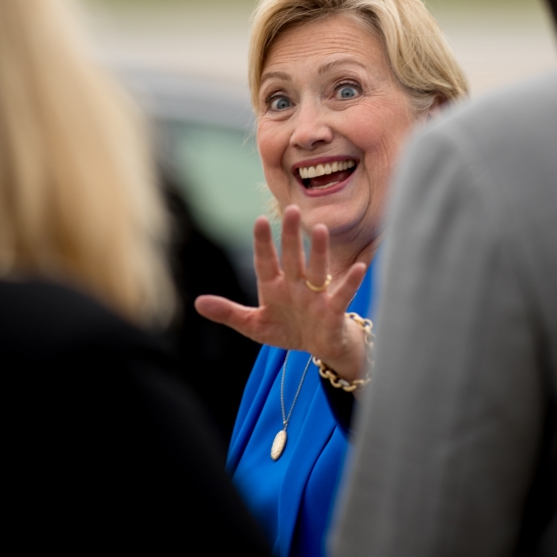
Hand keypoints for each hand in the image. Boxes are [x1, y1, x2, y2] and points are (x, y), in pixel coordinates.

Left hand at [194, 206, 369, 380]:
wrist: (319, 347)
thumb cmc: (287, 330)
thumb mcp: (253, 325)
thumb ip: (228, 313)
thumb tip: (197, 303)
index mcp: (274, 287)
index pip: (265, 261)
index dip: (262, 243)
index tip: (259, 221)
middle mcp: (295, 285)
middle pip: (292, 258)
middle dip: (290, 236)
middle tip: (291, 209)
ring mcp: (315, 296)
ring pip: (317, 270)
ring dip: (318, 251)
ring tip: (320, 229)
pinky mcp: (334, 311)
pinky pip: (343, 295)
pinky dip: (351, 282)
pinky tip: (359, 268)